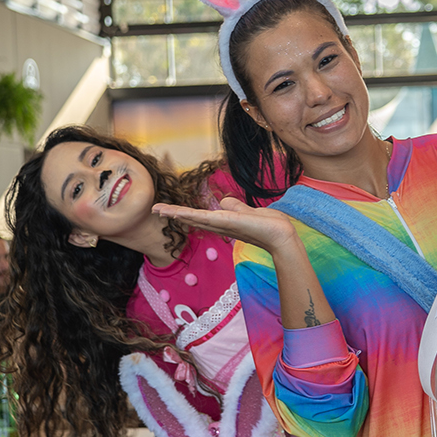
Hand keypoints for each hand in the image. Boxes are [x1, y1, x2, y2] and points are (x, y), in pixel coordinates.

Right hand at [153, 196, 298, 255]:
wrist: (281, 235)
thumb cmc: (268, 225)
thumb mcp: (248, 211)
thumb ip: (235, 206)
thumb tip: (224, 201)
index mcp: (224, 222)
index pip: (200, 217)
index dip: (185, 213)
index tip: (169, 210)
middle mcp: (220, 225)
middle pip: (192, 218)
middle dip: (174, 213)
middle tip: (155, 209)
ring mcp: (222, 225)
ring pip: (195, 218)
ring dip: (176, 213)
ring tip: (159, 209)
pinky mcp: (226, 223)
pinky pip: (204, 218)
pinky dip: (190, 215)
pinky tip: (177, 212)